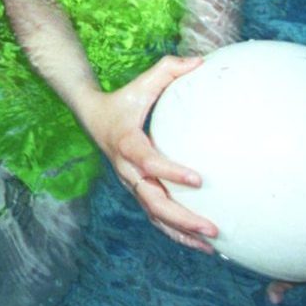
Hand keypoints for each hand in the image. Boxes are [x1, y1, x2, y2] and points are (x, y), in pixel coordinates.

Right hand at [79, 55, 217, 251]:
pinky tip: (202, 243)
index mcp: (127, 144)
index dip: (171, 172)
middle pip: (152, 201)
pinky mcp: (138, 191)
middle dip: (182, 218)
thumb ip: (169, 69)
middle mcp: (127, 170)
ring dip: (182, 232)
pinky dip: (177, 233)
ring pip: (155, 216)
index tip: (198, 179)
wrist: (92, 118)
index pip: (149, 161)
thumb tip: (201, 62)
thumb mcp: (142, 83)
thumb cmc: (123, 100)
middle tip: (211, 226)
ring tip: (212, 243)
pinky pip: (156, 217)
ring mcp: (132, 184)